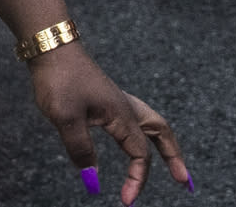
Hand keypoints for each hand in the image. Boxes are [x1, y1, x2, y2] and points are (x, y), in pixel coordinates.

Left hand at [29, 45, 189, 201]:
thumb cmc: (59, 78)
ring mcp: (114, 100)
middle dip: (174, 156)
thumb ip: (81, 150)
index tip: (126, 200)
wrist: (50, 45)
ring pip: (149, 122)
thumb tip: (92, 179)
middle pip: (160, 132)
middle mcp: (124, 107)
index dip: (137, 180)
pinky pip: (132, 117)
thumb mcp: (66, 118)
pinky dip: (141, 132)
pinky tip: (130, 138)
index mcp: (122, 115)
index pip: (140, 155)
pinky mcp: (102, 96)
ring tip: (170, 159)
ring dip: (162, 142)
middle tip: (185, 180)